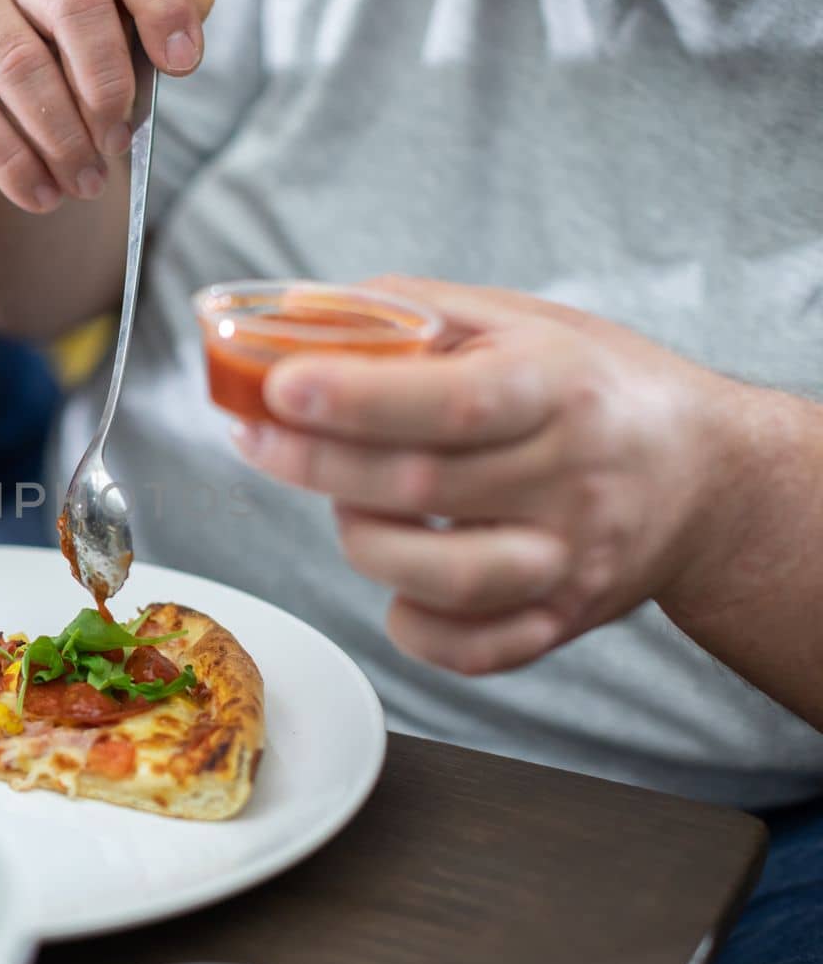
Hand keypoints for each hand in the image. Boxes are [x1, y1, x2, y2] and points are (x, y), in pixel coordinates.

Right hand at [0, 0, 213, 212]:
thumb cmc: (51, 75)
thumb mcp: (106, 50)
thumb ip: (151, 22)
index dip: (160, 3)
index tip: (183, 64)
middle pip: (75, 3)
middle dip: (108, 84)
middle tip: (119, 143)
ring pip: (19, 65)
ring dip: (63, 138)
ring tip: (86, 184)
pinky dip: (14, 165)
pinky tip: (42, 195)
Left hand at [232, 276, 742, 674]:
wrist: (706, 476)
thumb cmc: (591, 386)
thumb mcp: (520, 321)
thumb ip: (412, 314)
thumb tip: (297, 313)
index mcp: (560, 387)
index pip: (454, 401)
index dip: (359, 398)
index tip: (281, 388)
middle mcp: (573, 478)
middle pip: (422, 486)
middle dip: (317, 463)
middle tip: (258, 435)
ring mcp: (570, 560)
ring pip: (440, 577)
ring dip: (362, 540)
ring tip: (346, 503)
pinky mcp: (561, 621)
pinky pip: (467, 650)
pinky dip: (411, 623)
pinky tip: (397, 575)